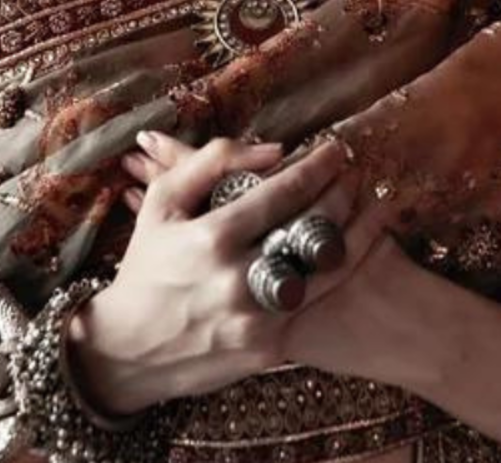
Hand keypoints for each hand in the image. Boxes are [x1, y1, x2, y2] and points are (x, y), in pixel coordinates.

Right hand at [121, 132, 417, 386]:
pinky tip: (358, 252)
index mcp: (212, 236)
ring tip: (372, 205)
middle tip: (356, 172)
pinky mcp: (268, 350)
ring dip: (355, 233)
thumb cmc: (147, 264)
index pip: (283, 192)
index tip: (336, 149)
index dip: (317, 167)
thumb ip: (214, 161)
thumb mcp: (164, 200)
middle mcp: (238, 278)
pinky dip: (341, 274)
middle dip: (342, 193)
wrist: (128, 351)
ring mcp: (257, 318)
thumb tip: (274, 150)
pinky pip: (315, 306)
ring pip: (325, 270)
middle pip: (312, 228)